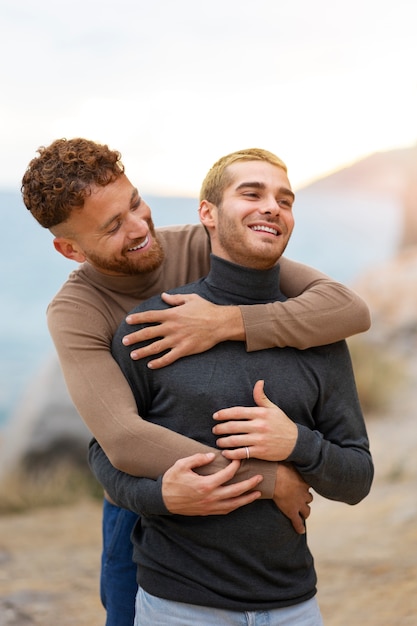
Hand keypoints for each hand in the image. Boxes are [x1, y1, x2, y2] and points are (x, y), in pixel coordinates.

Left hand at [122, 293, 244, 368]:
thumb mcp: (191, 298)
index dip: (137, 318)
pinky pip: (169, 358)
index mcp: (172, 314)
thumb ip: (175, 299)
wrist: (221, 323)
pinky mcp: (185, 350)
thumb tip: (163, 296)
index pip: (150, 316)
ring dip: (143, 352)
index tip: (127, 321)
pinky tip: (151, 366)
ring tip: (133, 356)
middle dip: (135, 337)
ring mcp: (177, 339)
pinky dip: (159, 362)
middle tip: (124, 342)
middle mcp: (172, 327)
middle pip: (148, 333)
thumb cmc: (207, 309)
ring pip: (156, 347)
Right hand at [162, 453, 262, 514]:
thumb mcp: (181, 465)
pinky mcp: (207, 512)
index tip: (238, 459)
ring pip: (233, 504)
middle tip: (259, 478)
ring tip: (257, 494)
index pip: (227, 475)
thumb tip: (212, 456)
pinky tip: (241, 502)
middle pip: (235, 491)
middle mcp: (210, 497)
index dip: (235, 466)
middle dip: (249, 484)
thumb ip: (197, 459)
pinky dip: (236, 506)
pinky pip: (225, 510)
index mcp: (205, 485)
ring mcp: (209, 507)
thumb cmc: (171, 481)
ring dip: (246, 499)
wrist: (161, 500)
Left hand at [212, 380, 297, 460]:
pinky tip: (226, 453)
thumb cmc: (282, 423)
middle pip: (233, 426)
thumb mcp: (273, 408)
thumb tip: (259, 382)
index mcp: (260, 413)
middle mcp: (259, 426)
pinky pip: (242, 453)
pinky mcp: (261, 452)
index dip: (224, 414)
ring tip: (219, 442)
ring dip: (223, 442)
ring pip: (235, 441)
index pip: (237, 412)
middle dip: (220, 428)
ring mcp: (259, 440)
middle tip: (214, 430)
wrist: (297, 442)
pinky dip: (231, 454)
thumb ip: (262, 397)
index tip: (215, 416)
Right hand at [273, 463, 312, 533]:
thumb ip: (289, 459)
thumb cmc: (277, 466)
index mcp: (304, 481)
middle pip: (309, 498)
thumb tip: (286, 452)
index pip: (309, 485)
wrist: (273, 478)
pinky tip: (301, 531)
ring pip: (307, 510)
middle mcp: (304, 492)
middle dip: (306, 499)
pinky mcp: (291, 512)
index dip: (306, 486)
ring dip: (305, 510)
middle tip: (301, 499)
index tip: (304, 485)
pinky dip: (300, 527)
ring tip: (302, 512)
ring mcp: (299, 503)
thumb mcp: (286, 460)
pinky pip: (298, 522)